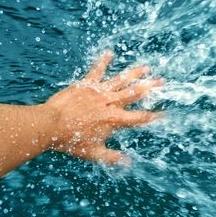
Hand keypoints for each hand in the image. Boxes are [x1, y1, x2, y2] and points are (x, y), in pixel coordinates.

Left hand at [45, 51, 163, 163]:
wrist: (51, 125)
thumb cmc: (71, 140)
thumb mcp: (93, 153)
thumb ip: (112, 157)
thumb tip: (128, 163)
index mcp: (114, 120)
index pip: (139, 118)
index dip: (153, 116)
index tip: (164, 113)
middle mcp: (110, 103)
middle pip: (135, 94)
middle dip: (150, 88)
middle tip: (162, 81)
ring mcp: (99, 92)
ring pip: (121, 80)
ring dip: (134, 73)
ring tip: (146, 68)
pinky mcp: (86, 84)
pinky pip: (97, 70)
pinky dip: (103, 62)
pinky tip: (109, 53)